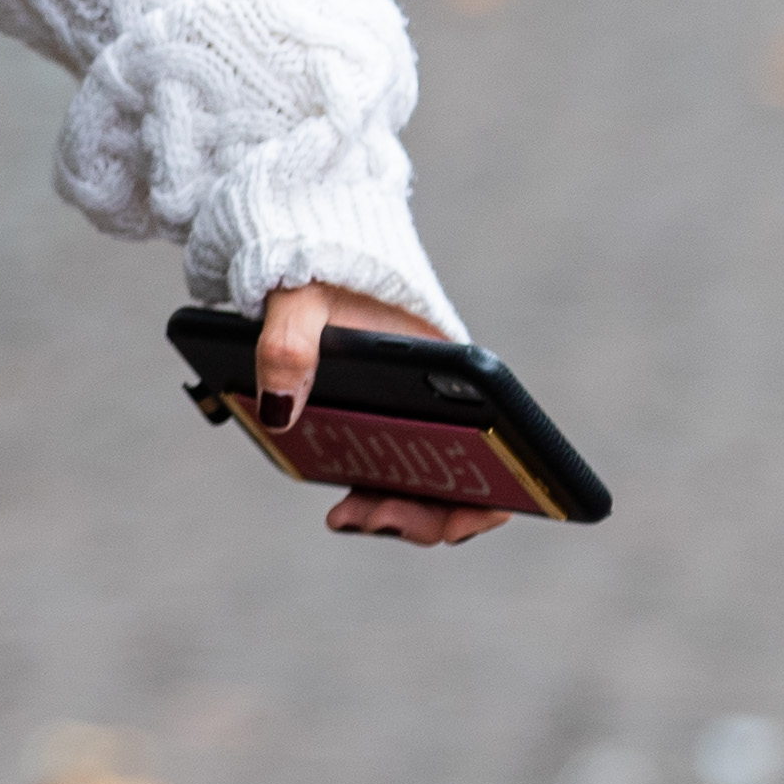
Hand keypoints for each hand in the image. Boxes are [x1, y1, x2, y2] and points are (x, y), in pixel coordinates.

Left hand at [255, 283, 514, 548]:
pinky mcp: (390, 431)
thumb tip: (280, 411)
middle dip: (422, 518)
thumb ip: (288, 344)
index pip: (504, 441)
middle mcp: (449, 401)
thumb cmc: (324, 272)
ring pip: (430, 492)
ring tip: (343, 518)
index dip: (491, 493)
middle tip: (363, 517)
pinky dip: (376, 504)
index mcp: (451, 365)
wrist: (316, 263)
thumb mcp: (301, 299)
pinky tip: (340, 511)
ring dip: (395, 517)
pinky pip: (399, 482)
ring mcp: (421, 421)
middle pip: (464, 484)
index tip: (452, 520)